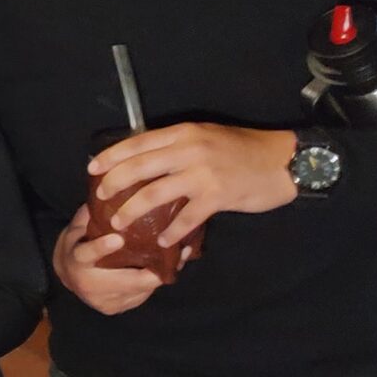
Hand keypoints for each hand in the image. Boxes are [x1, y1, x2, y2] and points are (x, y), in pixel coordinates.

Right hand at [53, 207, 172, 314]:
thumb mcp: (78, 228)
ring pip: (140, 290)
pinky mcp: (114, 309)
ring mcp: (102, 301)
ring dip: (160, 275)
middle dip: (153, 270)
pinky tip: (167, 270)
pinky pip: (141, 296)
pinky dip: (154, 283)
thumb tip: (114, 191)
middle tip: (177, 253)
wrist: (66, 275)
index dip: (102, 248)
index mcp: (77, 261)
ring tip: (182, 257)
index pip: (86, 255)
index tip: (117, 238)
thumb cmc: (77, 246)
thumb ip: (93, 214)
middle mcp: (88, 285)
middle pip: (127, 281)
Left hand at [88, 123, 296, 247]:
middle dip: (114, 183)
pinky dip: (171, 232)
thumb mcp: (206, 137)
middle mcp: (189, 150)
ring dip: (132, 211)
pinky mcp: (218, 196)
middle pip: (139, 167)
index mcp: (183, 133)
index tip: (93, 167)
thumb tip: (145, 160)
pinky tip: (162, 243)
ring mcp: (203, 174)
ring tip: (119, 224)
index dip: (112, 156)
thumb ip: (178, 146)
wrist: (284, 161)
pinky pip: (186, 218)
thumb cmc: (243, 149)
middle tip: (101, 197)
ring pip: (154, 194)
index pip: (137, 142)